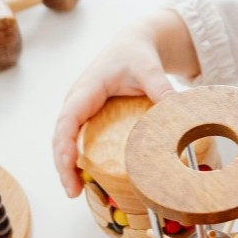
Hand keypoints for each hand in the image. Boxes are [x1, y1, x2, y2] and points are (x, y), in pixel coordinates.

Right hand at [52, 11, 198, 195]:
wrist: (134, 45)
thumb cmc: (137, 55)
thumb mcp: (149, 69)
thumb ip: (160, 88)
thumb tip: (176, 110)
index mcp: (86, 90)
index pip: (68, 120)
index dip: (65, 145)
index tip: (68, 165)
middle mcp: (77, 102)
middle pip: (61, 137)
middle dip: (64, 165)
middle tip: (73, 191)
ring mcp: (81, 111)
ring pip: (66, 142)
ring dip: (69, 166)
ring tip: (76, 192)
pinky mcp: (89, 118)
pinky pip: (79, 141)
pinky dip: (80, 159)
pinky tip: (88, 179)